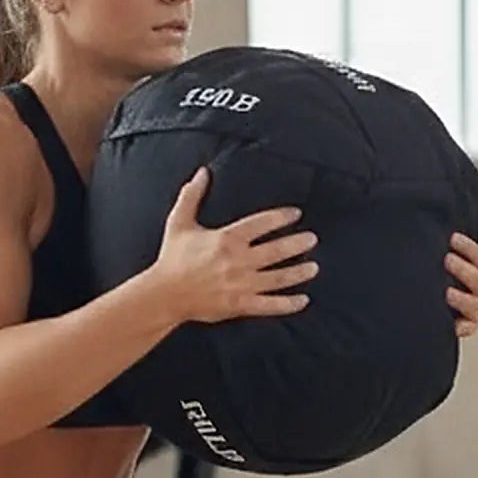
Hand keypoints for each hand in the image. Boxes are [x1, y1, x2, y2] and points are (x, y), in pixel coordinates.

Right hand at [151, 167, 318, 323]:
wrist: (164, 294)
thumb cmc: (172, 258)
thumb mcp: (179, 223)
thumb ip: (192, 196)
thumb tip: (203, 171)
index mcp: (227, 239)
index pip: (262, 223)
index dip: (281, 217)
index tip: (296, 214)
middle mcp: (238, 261)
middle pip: (277, 250)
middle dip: (298, 244)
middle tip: (313, 239)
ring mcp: (241, 285)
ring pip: (279, 278)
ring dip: (299, 272)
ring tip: (314, 267)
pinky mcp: (240, 305)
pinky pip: (270, 305)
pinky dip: (288, 304)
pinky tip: (303, 300)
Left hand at [445, 232, 477, 337]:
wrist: (447, 308)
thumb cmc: (449, 280)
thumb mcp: (452, 264)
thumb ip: (450, 252)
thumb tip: (441, 236)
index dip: (467, 247)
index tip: (452, 239)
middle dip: (463, 269)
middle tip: (447, 260)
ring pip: (474, 305)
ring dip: (462, 298)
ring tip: (446, 293)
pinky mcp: (469, 327)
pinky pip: (468, 328)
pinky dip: (461, 326)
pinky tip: (452, 323)